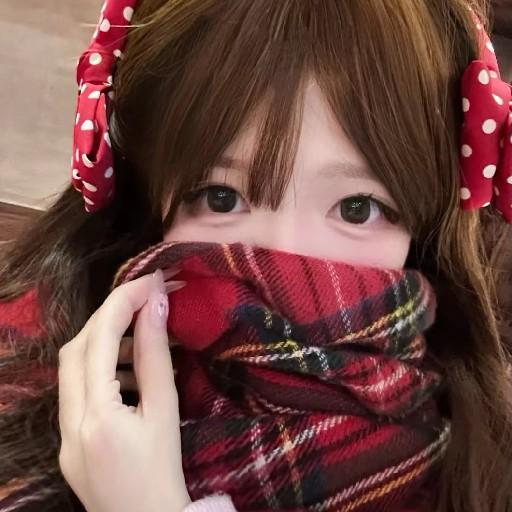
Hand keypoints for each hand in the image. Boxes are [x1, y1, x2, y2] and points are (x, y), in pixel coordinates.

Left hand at [58, 268, 189, 511]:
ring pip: (71, 369)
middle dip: (108, 318)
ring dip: (103, 344)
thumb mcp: (166, 412)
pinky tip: (130, 375)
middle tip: (144, 303)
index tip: (150, 281)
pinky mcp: (67, 442)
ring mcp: (62, 434)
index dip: (122, 303)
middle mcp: (68, 422)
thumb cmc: (165, 473)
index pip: (100, 341)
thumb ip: (156, 356)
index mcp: (96, 416)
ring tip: (143, 341)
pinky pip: (77, 391)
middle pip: (74, 350)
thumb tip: (156, 306)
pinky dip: (101, 370)